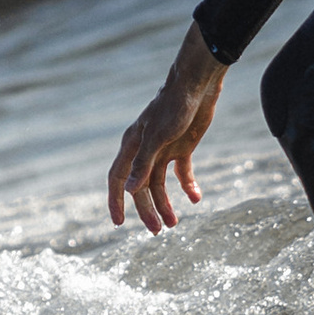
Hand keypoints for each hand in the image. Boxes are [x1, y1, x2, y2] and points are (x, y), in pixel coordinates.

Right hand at [109, 21, 225, 231]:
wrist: (198, 84)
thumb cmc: (175, 106)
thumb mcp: (159, 136)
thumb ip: (144, 163)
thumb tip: (130, 190)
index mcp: (133, 145)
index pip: (118, 178)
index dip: (115, 200)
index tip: (118, 223)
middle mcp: (145, 149)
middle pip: (141, 186)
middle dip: (148, 209)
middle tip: (159, 231)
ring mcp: (164, 148)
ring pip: (160, 183)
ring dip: (166, 203)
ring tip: (175, 223)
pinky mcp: (182, 147)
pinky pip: (181, 172)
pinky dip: (187, 186)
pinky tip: (196, 198)